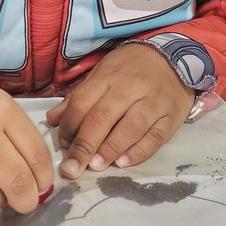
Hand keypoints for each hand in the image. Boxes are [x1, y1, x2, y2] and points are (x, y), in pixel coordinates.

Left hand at [46, 43, 194, 179]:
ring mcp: (153, 102)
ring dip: (110, 149)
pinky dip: (139, 151)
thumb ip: (78, 98)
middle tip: (72, 168)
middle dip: (84, 145)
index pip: (82, 103)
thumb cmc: (130, 69)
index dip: (69, 127)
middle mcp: (130, 88)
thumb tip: (52, 121)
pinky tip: (123, 163)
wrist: (173, 57)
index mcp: (108, 77)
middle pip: (103, 117)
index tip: (63, 147)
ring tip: (95, 166)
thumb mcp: (102, 74)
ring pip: (130, 127)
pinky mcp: (172, 117)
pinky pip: (156, 136)